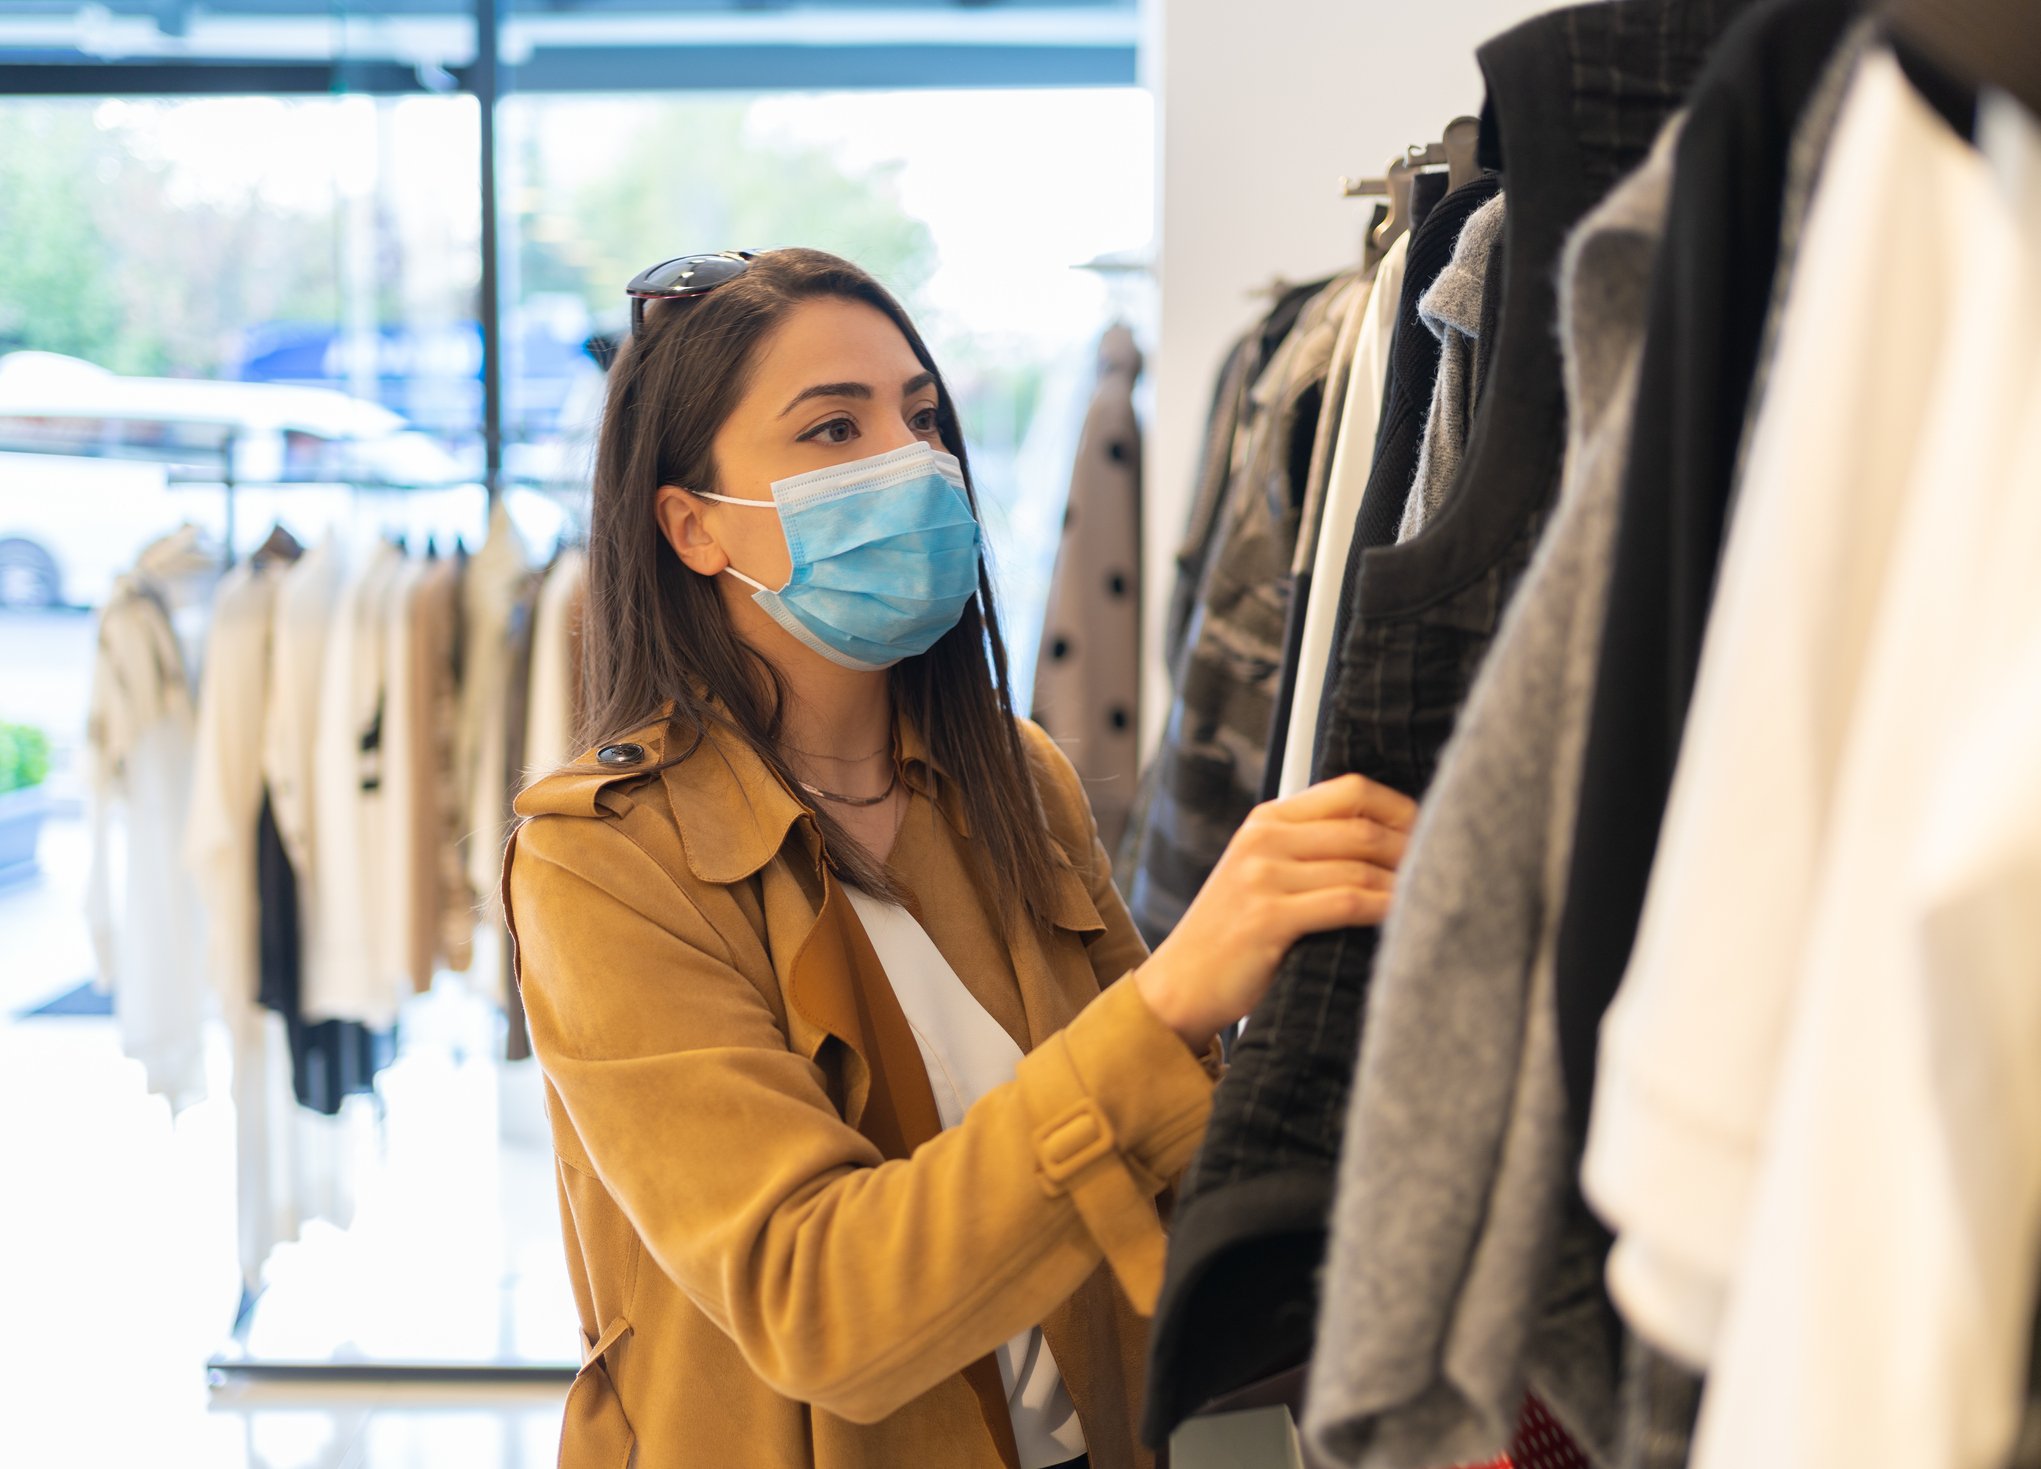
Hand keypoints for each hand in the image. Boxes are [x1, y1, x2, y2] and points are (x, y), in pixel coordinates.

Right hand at [1135, 773, 1417, 1050]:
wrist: (1180, 985)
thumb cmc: (1232, 937)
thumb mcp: (1263, 874)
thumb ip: (1310, 850)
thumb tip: (1388, 843)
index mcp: (1267, 821)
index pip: (1350, 790)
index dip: (1401, 808)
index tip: (1430, 833)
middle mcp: (1264, 839)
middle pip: (1362, 828)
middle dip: (1413, 850)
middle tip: (1445, 870)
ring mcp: (1262, 876)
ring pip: (1360, 867)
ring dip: (1405, 884)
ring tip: (1433, 898)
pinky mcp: (1268, 916)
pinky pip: (1347, 903)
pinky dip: (1385, 909)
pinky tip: (1405, 918)